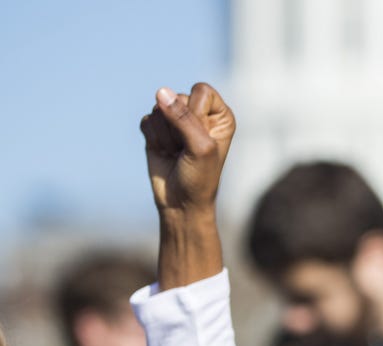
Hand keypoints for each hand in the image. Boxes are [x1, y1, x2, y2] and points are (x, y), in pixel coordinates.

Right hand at [139, 82, 234, 214]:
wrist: (181, 203)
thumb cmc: (200, 177)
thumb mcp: (200, 147)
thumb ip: (183, 118)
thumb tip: (161, 91)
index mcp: (219, 114)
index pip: (201, 90)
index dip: (196, 113)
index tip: (202, 138)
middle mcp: (199, 113)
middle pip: (177, 98)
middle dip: (178, 128)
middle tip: (186, 150)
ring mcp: (176, 120)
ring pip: (159, 109)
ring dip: (165, 137)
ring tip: (177, 154)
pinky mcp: (157, 128)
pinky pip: (147, 120)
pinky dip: (153, 139)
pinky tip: (164, 153)